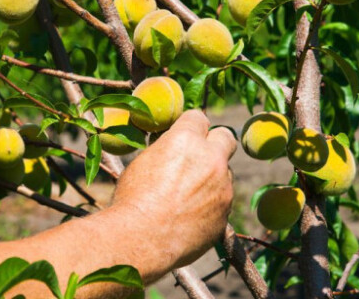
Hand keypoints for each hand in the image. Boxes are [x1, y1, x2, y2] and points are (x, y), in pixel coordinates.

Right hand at [113, 110, 235, 266]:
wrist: (140, 241)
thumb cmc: (132, 200)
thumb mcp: (142, 163)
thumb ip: (165, 150)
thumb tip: (170, 146)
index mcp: (186, 140)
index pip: (198, 118)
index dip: (190, 126)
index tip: (184, 134)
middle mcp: (211, 159)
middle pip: (226, 137)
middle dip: (214, 143)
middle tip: (200, 156)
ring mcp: (223, 188)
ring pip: (225, 174)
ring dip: (212, 178)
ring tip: (186, 197)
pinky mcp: (225, 215)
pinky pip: (222, 203)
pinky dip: (210, 206)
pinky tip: (189, 217)